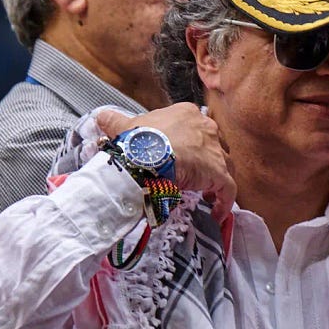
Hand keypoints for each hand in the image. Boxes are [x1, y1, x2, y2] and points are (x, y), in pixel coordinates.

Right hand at [97, 105, 234, 216]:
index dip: (191, 143)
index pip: (195, 127)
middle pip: (213, 145)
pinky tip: (216, 214)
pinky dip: (224, 202)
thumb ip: (114, 121)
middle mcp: (206, 128)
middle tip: (195, 176)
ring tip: (206, 194)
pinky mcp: (220, 173)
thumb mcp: (124, 128)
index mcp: (186, 114)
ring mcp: (216, 151)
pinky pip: (228, 190)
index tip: (183, 156)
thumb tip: (100, 116)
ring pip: (224, 165)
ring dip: (217, 180)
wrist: (148, 155)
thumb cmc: (139, 140)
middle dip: (207, 160)